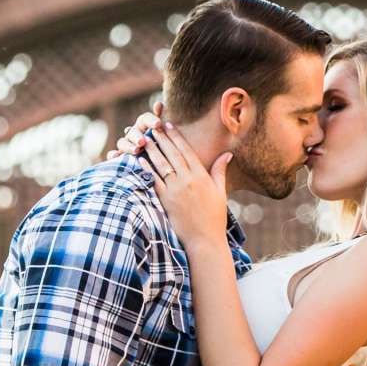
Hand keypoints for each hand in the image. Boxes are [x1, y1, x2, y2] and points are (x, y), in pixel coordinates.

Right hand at [104, 105, 163, 162]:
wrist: (161, 165)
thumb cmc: (164, 146)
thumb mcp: (166, 134)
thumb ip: (161, 121)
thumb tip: (159, 103)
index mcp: (145, 126)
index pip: (145, 119)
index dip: (150, 120)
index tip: (158, 124)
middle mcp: (134, 134)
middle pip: (132, 131)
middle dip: (137, 136)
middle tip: (142, 142)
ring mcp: (126, 145)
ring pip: (122, 143)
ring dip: (128, 146)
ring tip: (136, 151)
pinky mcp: (121, 157)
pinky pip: (114, 155)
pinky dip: (113, 155)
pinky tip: (115, 157)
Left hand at [142, 125, 230, 248]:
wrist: (205, 240)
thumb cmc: (214, 217)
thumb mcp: (220, 192)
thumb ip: (220, 171)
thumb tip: (227, 154)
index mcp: (202, 176)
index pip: (187, 151)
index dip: (176, 137)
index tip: (169, 125)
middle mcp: (188, 180)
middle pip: (172, 154)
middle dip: (162, 138)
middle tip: (153, 126)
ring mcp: (176, 190)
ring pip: (161, 165)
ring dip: (152, 150)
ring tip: (144, 139)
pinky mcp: (166, 201)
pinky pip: (154, 181)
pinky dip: (146, 170)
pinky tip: (139, 160)